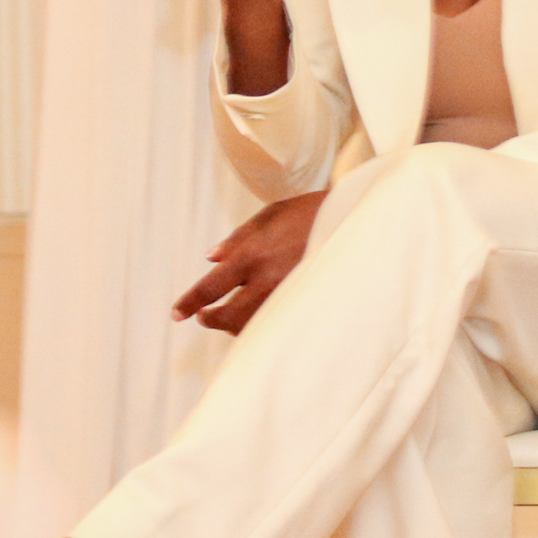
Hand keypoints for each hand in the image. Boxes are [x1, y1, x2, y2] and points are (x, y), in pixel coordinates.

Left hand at [174, 192, 328, 334]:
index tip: (177, 314)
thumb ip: (239, 237)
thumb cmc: (314, 211)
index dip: (190, 302)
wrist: (359, 221)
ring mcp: (289, 296)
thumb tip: (212, 258)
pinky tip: (259, 316)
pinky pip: (277, 325)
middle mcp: (268, 280)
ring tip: (229, 316)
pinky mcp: (307, 305)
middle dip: (211, 319)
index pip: (211, 287)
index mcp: (253, 254)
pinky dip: (262, 324)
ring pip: (252, 326)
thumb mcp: (272, 213)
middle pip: (228, 316)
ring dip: (235, 325)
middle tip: (203, 317)